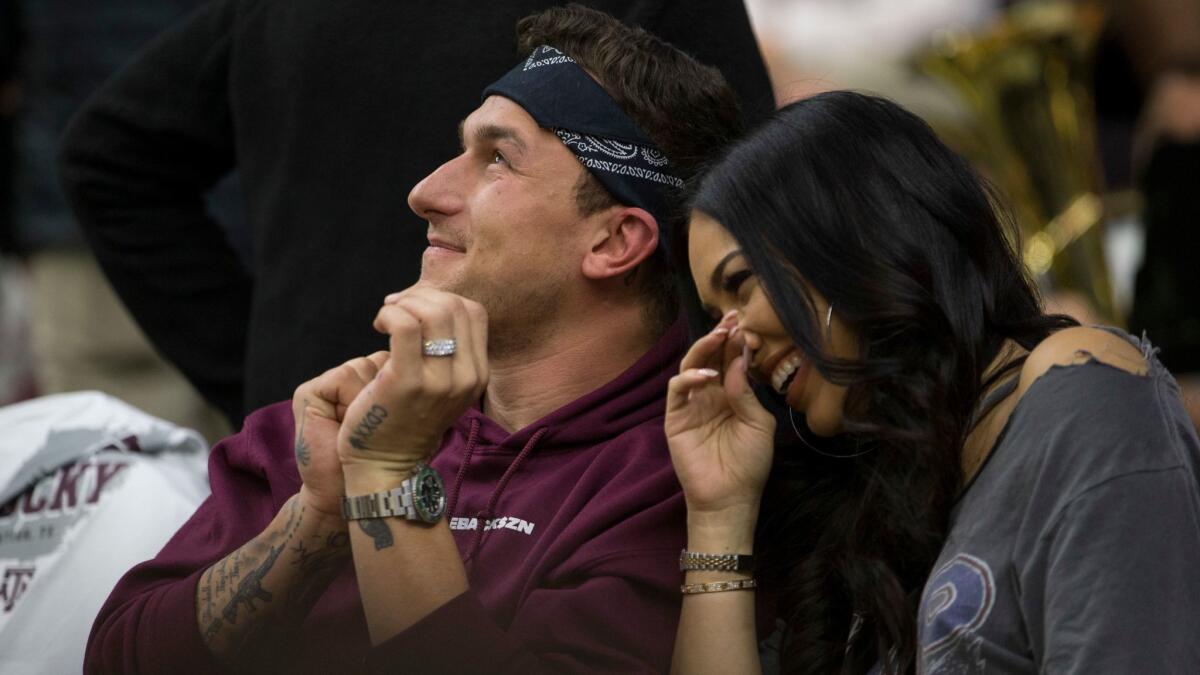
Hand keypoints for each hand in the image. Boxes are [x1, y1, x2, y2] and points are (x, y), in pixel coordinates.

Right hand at [291, 352, 389, 517]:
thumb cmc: (383, 453)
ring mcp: (323, 384)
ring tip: (366, 426)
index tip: (395, 417)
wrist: (356, 486)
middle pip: (378, 360)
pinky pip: (343, 377)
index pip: (389, 359)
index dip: (401, 385)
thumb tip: (427, 362)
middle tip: (381, 423)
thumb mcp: (399, 412)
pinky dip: (353, 400)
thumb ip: (404, 384)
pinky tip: (349, 423)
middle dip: (388, 389)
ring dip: (373, 397)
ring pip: (362, 366)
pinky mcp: (309, 393)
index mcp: (364, 382)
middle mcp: (343, 379)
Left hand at [338, 286, 488, 485]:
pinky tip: (378, 325)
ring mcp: (440, 381)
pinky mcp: (407, 381)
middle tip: (395, 310)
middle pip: (454, 306)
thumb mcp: (441, 387)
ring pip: (432, 311)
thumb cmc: (405, 419)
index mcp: (478, 375)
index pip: (474, 312)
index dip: (443, 299)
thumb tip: (429, 305)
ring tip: (386, 318)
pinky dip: (389, 314)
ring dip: (404, 304)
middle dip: (420, 297)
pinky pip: (404, 325)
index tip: (416, 310)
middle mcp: (467, 377)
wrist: (386, 466)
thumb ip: (447, 352)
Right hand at [665, 317, 775, 531]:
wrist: (730, 497)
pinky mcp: (676, 417)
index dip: (736, 342)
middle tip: (731, 320)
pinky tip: (706, 374)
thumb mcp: (758, 424)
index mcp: (732, 395)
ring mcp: (692, 405)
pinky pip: (676, 390)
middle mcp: (710, 395)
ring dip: (703, 348)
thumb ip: (746, 392)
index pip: (731, 361)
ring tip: (719, 336)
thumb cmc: (749, 463)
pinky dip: (688, 377)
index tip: (745, 325)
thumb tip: (738, 359)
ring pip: (690, 366)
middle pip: (710, 357)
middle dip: (719, 336)